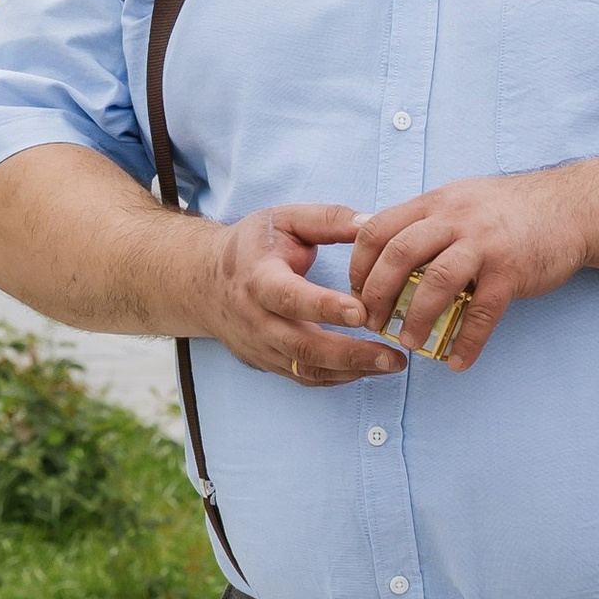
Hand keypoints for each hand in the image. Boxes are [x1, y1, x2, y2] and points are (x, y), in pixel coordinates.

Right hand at [202, 201, 405, 385]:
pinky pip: (304, 378)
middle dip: (350, 354)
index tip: (361, 312)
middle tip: (392, 355)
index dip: (324, 306)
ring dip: (351, 371)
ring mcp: (260, 346)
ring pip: (306, 370)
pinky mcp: (267, 363)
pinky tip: (367, 368)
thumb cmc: (252, 246)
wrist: (206, 281)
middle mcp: (256, 319)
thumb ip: (328, 220)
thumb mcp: (285, 220)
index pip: (289, 297)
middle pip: (302, 346)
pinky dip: (338, 377)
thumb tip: (371, 224)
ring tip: (391, 364)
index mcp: (258, 279)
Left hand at [344, 169, 592, 372]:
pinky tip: (457, 362)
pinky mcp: (510, 271)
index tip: (354, 292)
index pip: (379, 229)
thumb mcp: (460, 198)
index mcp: (436, 203)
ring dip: (415, 318)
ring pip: (435, 283)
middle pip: (398, 255)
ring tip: (406, 342)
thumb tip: (377, 236)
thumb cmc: (511, 209)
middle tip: (370, 322)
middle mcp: (455, 219)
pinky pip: (483, 313)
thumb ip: (423, 218)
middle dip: (376, 294)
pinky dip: (468, 342)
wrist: (572, 207)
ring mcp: (484, 245)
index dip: (358, 264)